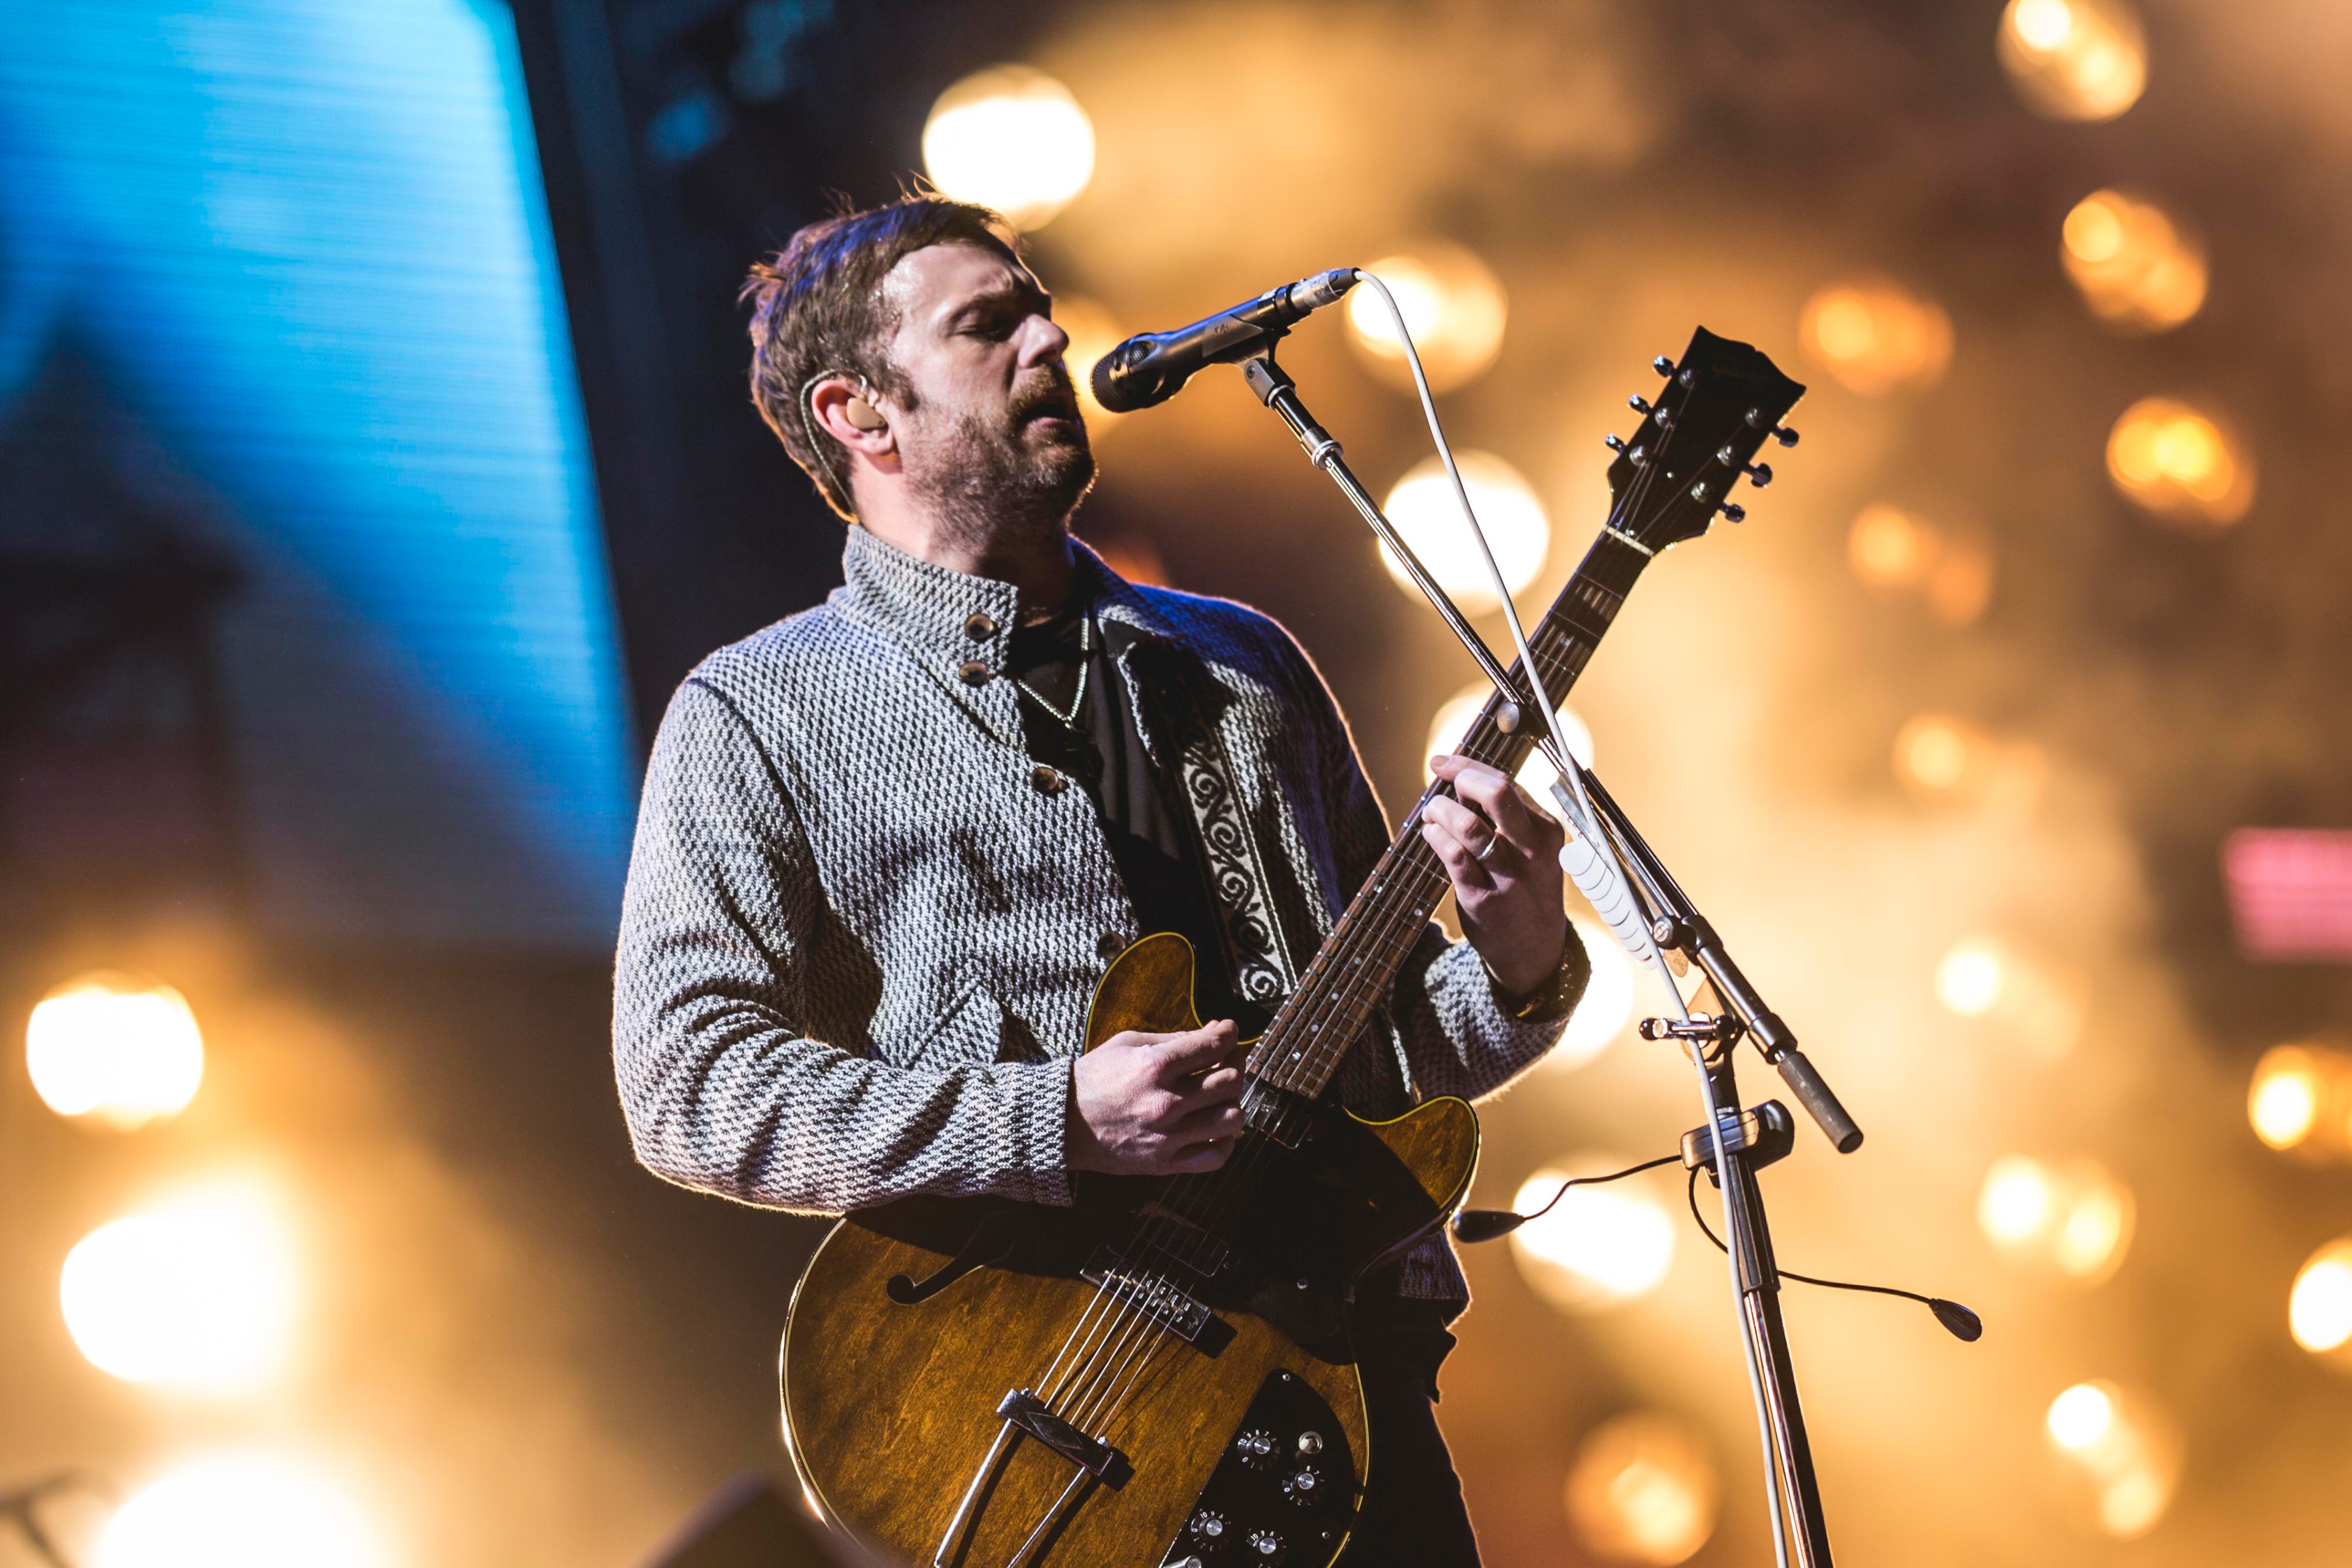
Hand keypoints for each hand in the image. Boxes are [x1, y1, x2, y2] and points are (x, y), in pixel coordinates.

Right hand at [1068, 1020, 1247, 1175]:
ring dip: (1232, 1101)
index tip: (1227, 1030)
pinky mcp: (1164, 1163)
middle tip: (1225, 1058)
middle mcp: (1165, 1102)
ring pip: (1230, 1118)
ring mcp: (1167, 1136)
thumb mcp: (1127, 1043)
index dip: (1228, 1033)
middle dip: (1234, 1063)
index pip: (1214, 1045)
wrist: (1062, 1121)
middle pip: (1229, 1081)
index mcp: (1154, 1066)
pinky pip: (1215, 1157)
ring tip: (1219, 1095)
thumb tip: (1210, 1033)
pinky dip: (1225, 1142)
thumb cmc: (1095, 1077)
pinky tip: (1215, 1128)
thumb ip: (1173, 1039)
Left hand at [1424, 754, 1568, 998]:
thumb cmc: (1526, 888)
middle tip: (1439, 780)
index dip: (1468, 766)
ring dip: (1441, 810)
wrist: (1535, 949)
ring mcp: (1509, 876)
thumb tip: (1460, 780)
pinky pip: (1455, 858)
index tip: (1444, 761)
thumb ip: (1506, 818)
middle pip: (1496, 793)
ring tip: (1431, 812)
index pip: (1506, 782)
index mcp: (1546, 830)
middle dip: (1460, 777)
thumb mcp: (1532, 850)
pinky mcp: (1484, 900)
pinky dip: (1436, 838)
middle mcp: (1532, 850)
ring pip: (1469, 826)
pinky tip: (1431, 835)